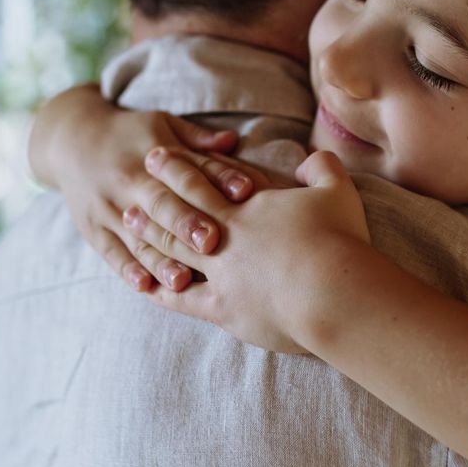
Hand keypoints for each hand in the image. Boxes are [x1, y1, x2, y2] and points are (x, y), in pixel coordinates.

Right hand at [27, 84, 259, 290]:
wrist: (71, 140)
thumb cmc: (130, 134)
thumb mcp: (162, 124)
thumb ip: (198, 138)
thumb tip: (233, 140)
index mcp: (154, 153)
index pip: (187, 169)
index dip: (216, 179)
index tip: (244, 192)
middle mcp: (130, 180)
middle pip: (161, 203)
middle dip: (185, 223)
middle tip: (211, 241)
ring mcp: (109, 207)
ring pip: (137, 236)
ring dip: (160, 259)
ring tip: (183, 280)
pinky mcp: (94, 228)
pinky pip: (110, 252)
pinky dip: (127, 269)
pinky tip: (145, 286)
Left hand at [126, 149, 369, 352]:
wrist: (335, 293)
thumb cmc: (339, 240)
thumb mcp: (337, 191)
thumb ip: (322, 168)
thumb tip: (311, 159)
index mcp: (246, 208)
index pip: (201, 182)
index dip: (176, 167)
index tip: (156, 156)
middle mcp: (225, 238)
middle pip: (177, 214)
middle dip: (152, 201)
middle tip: (130, 192)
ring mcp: (220, 275)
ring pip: (171, 253)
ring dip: (147, 239)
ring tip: (128, 227)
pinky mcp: (223, 310)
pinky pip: (182, 300)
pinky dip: (162, 291)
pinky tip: (147, 287)